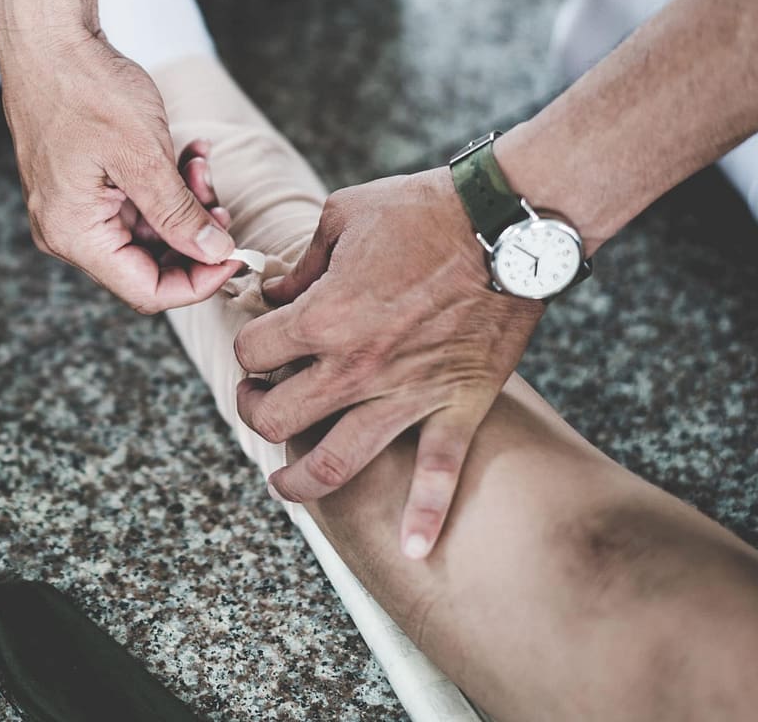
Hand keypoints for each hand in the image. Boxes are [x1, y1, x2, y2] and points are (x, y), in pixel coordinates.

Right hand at [0, 24, 239, 312]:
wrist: (47, 35)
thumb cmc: (84, 87)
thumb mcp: (144, 156)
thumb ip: (179, 214)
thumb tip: (215, 254)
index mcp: (74, 233)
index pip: (147, 291)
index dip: (199, 281)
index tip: (236, 255)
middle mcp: (68, 229)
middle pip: (148, 263)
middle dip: (193, 234)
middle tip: (219, 199)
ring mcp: (75, 206)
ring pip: (148, 230)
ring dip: (184, 202)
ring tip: (200, 163)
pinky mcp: (85, 184)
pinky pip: (136, 201)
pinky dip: (167, 183)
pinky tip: (187, 152)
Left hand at [231, 168, 543, 557]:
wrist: (508, 224)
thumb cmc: (423, 209)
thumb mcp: (343, 216)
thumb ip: (301, 263)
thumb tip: (275, 291)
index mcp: (323, 317)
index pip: (253, 353)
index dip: (249, 345)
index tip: (262, 338)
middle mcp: (357, 366)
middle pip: (276, 420)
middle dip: (256, 411)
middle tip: (261, 399)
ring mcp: (407, 393)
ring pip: (337, 464)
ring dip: (300, 484)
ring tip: (286, 486)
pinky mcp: (457, 405)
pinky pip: (440, 473)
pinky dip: (427, 517)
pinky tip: (414, 549)